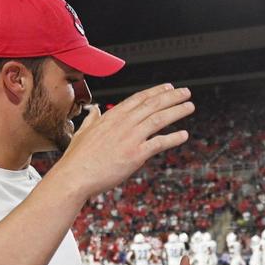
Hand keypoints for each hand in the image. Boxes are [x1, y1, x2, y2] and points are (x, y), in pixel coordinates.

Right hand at [50, 84, 194, 199]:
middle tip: (186, 92)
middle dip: (171, 97)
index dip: (155, 92)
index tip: (168, 87)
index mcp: (111, 117)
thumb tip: (95, 110)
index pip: (138, 99)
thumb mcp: (83, 132)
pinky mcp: (135, 155)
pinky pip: (158, 143)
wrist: (74, 177)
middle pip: (152, 105)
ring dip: (176, 111)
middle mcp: (122, 124)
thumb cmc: (77, 159)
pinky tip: (184, 135)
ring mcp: (130, 138)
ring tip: (189, 107)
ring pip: (158, 119)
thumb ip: (92, 120)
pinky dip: (173, 138)